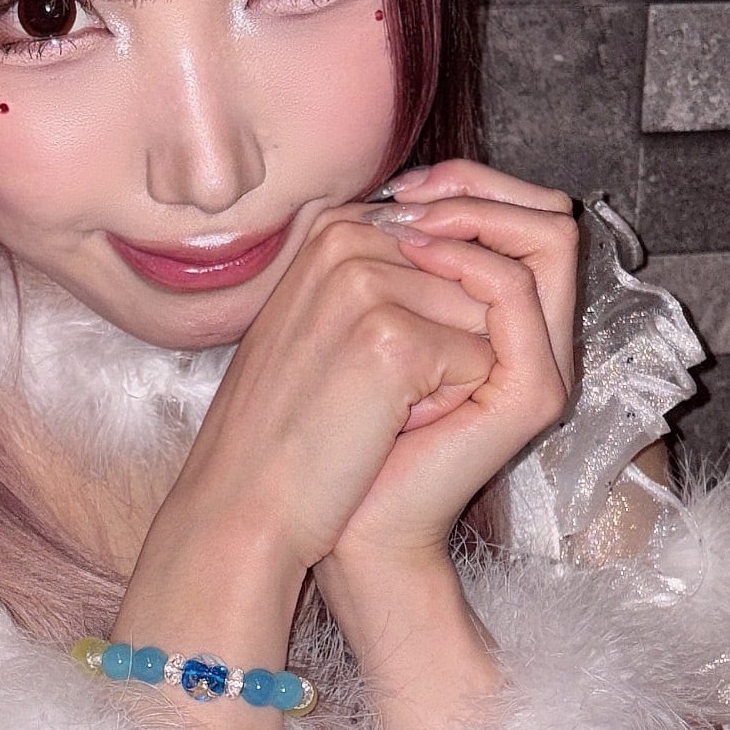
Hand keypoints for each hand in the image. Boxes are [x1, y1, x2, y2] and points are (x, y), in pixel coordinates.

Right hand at [153, 189, 530, 580]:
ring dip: (450, 373)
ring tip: (377, 405)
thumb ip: (382, 273)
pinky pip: (482, 360)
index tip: (366, 361)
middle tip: (370, 391)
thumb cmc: (283, 422)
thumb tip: (465, 257)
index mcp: (334, 230)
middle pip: (471, 279)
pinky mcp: (395, 339)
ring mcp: (368, 287)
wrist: (245, 499)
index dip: (430, 318)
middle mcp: (348, 242)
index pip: (448, 250)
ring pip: (485, 317)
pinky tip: (387, 426)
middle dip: (447, 341)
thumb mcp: (320, 317)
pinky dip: (449, 405)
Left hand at [323, 161, 577, 576]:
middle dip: (478, 185)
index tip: (398, 187)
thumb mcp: (367, 326)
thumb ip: (396, 264)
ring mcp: (543, 364)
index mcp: (505, 323)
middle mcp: (538, 338)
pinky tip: (414, 256)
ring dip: (472, 214)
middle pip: (550, 217)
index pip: (525, 215)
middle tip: (409, 192)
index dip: (467, 182)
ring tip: (406, 221)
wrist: (343, 517)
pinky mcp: (532, 391)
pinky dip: (467, 259)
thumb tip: (388, 193)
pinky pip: (516, 293)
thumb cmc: (344, 431)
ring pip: (547, 241)